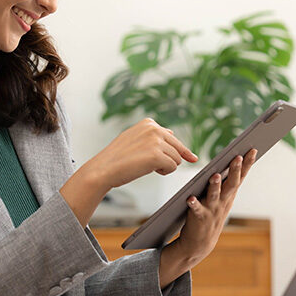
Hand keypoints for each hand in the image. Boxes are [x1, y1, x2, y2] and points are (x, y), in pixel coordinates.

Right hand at [59, 118, 196, 227]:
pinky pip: (172, 167)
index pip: (172, 137)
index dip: (181, 151)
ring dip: (165, 166)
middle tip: (153, 165)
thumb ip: (153, 135)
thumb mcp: (134, 138)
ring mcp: (155, 141)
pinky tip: (149, 170)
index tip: (192, 158)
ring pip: (177, 159)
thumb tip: (172, 132)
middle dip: (170, 159)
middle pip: (178, 148)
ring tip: (145, 166)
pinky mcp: (156, 155)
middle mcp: (153, 129)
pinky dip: (164, 172)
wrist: (103, 169)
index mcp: (148, 123)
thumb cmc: (116, 157)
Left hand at [159, 148, 257, 287]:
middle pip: (230, 184)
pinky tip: (190, 198)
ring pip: (214, 195)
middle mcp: (223, 202)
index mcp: (229, 195)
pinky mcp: (199, 218)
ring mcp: (212, 210)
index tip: (253, 149)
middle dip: (235, 170)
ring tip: (215, 175)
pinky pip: (196, 209)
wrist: (200, 243)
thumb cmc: (210, 215)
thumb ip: (225, 182)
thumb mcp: (222, 199)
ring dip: (215, 185)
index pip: (240, 177)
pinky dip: (194, 204)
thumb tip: (231, 161)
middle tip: (238, 157)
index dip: (247, 164)